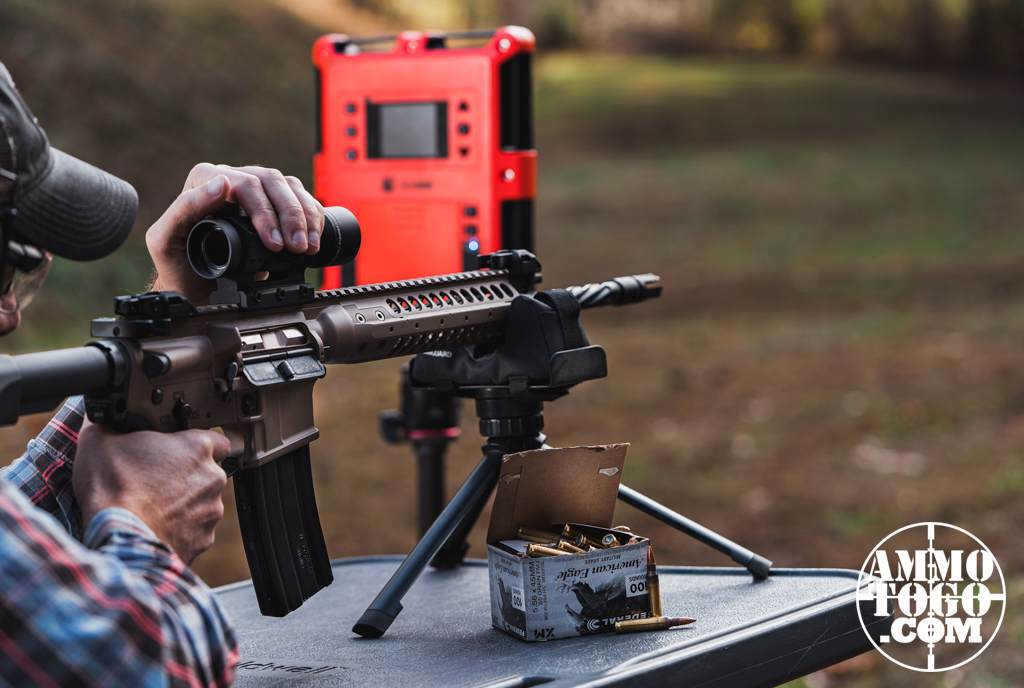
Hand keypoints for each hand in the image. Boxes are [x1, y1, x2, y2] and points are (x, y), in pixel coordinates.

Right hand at [74, 420, 230, 563]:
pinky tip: (158, 524)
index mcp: (196, 447)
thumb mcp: (99, 440)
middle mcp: (212, 477)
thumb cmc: (113, 490)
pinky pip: (196, 529)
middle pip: (207, 471)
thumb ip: (107, 421)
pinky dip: (181, 528)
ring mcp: (211, 509)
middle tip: (157, 479)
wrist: (119, 537)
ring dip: (185, 502)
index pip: (217, 438)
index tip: (182, 450)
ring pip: (203, 501)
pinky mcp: (204, 538)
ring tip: (155, 504)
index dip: (198, 444)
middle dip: (186, 475)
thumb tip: (100, 415)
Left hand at [146, 163, 324, 304]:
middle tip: (296, 247)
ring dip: (305, 216)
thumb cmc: (179, 267)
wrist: (197, 289)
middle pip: (271, 182)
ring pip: (289, 186)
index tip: (273, 243)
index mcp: (203, 180)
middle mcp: (230, 180)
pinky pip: (299, 197)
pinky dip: (312, 216)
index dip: (264, 212)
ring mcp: (253, 190)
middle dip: (289, 216)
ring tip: (307, 247)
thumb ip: (185, 209)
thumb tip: (220, 183)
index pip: (242, 184)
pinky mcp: (272, 202)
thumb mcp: (166, 239)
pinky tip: (314, 237)